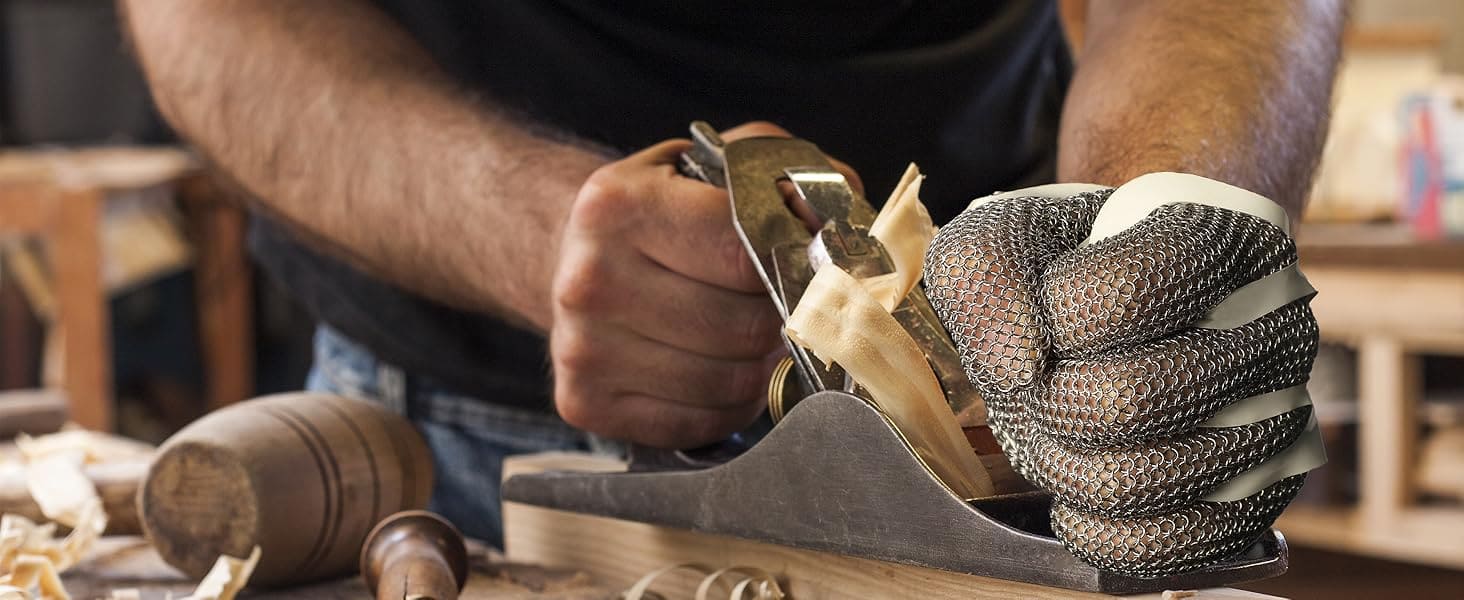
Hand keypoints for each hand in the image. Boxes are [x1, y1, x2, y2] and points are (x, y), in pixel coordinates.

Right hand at [550, 122, 857, 447]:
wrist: (572, 253)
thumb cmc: (665, 211)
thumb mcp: (717, 166)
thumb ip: (788, 179)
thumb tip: (839, 231)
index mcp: (617, 205)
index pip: (746, 253)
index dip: (794, 266)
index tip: (812, 268)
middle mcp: (588, 279)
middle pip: (743, 327)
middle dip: (781, 321)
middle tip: (785, 307)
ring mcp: (582, 348)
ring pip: (729, 383)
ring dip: (761, 367)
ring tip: (755, 338)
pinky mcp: (586, 403)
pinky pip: (700, 422)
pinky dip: (729, 405)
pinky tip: (720, 369)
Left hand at [923, 175, 1319, 575]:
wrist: (1131, 296)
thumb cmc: (1070, 260)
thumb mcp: (1010, 234)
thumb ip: (986, 272)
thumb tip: (1016, 369)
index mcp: (1226, 242)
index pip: (1123, 294)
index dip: (1057, 312)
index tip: (1051, 303)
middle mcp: (1274, 330)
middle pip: (1127, 402)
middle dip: (1051, 401)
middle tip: (1043, 383)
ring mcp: (1277, 419)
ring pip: (1146, 481)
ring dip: (1066, 466)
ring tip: (1060, 431)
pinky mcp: (1259, 496)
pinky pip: (1180, 544)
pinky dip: (1104, 532)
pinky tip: (1075, 499)